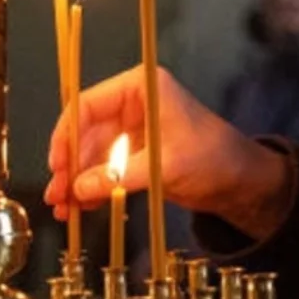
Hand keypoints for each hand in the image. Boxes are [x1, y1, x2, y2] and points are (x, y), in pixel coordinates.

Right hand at [44, 66, 294, 238]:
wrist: (242, 182)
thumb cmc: (216, 158)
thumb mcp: (167, 165)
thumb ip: (121, 176)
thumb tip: (79, 189)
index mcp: (142, 89)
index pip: (88, 104)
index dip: (66, 134)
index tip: (57, 164)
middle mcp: (133, 105)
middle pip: (85, 133)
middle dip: (69, 166)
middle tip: (56, 194)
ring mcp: (133, 131)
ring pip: (91, 155)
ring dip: (76, 182)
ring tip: (63, 209)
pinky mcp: (135, 156)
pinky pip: (104, 170)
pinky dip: (92, 188)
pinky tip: (79, 208)